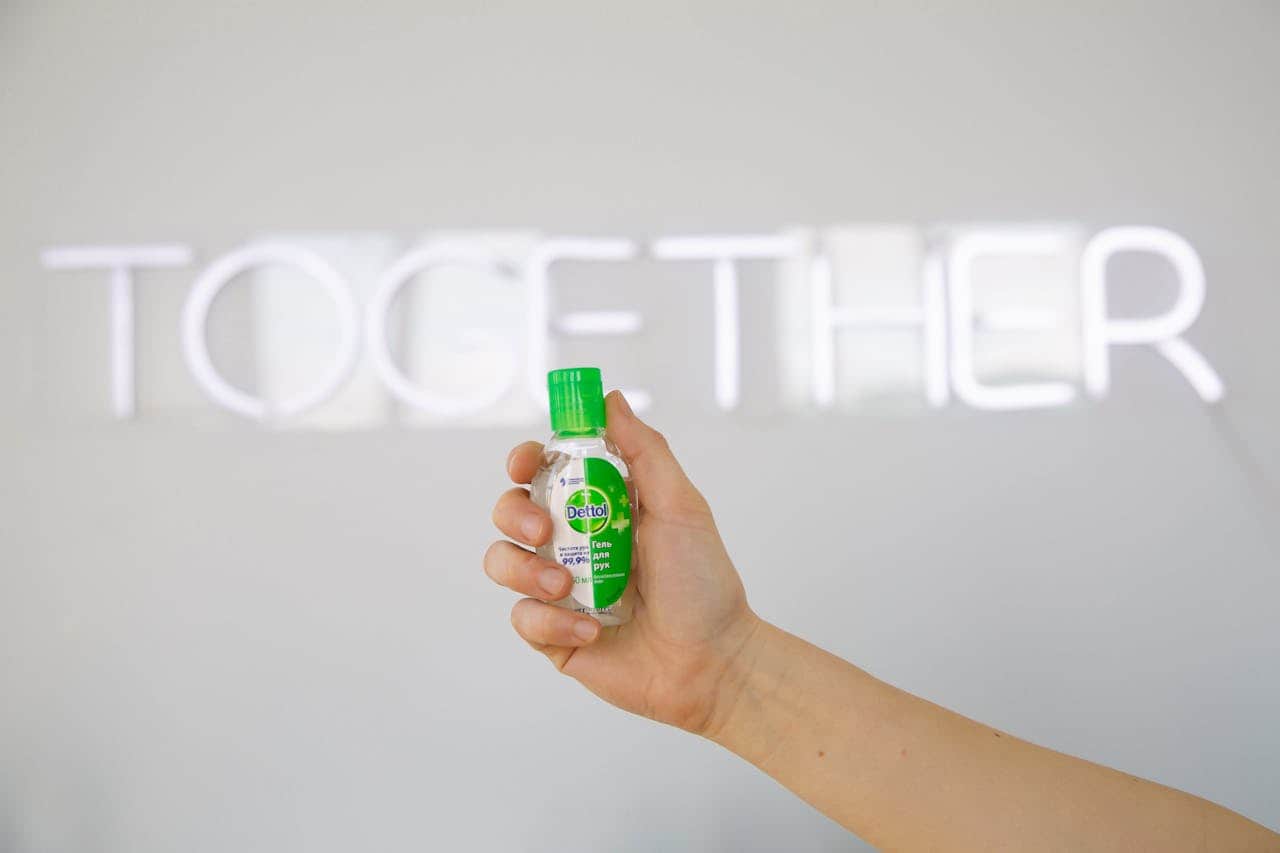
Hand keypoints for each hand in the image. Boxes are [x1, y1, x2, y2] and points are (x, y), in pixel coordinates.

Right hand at [485, 390, 759, 732]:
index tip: (527, 464)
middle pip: (509, 510)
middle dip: (514, 513)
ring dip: (526, 570)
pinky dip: (550, 622)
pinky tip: (590, 632)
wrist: (711, 662)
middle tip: (544, 529)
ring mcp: (559, 589)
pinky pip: (522, 617)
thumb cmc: (703, 583)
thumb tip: (610, 398)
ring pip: (502, 562)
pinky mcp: (553, 634)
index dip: (525, 460)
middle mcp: (573, 541)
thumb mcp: (680, 505)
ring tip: (566, 587)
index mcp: (600, 505)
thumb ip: (644, 451)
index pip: (544, 470)